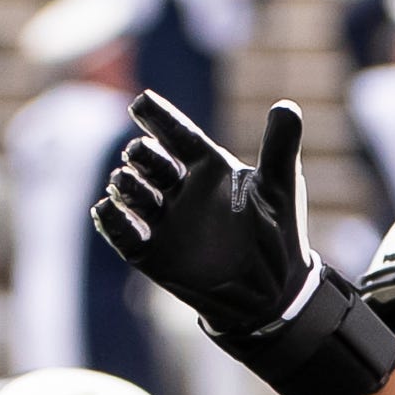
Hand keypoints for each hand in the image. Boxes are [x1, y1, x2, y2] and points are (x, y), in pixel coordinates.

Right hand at [94, 93, 317, 338]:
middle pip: (150, 162)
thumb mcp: (281, 188)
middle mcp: (182, 189)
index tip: (141, 103)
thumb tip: (288, 106)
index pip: (177, 135)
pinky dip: (112, 221)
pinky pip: (123, 233)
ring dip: (126, 185)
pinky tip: (106, 208)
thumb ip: (279, 147)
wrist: (274, 291)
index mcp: (208, 167)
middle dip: (141, 155)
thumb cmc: (280, 233)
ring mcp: (165, 220)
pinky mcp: (153, 253)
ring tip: (126, 181)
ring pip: (133, 193)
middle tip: (140, 153)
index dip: (159, 118)